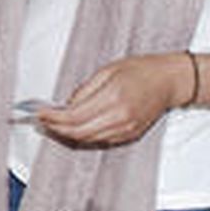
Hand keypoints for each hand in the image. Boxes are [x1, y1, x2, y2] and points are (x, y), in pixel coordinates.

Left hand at [37, 52, 191, 145]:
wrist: (170, 81)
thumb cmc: (140, 70)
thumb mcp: (107, 70)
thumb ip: (85, 90)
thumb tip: (65, 106)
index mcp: (113, 99)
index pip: (74, 117)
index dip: (53, 117)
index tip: (39, 113)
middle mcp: (120, 118)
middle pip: (78, 132)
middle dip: (56, 128)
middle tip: (41, 121)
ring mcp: (126, 130)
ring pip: (87, 139)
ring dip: (67, 134)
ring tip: (53, 124)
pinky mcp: (129, 135)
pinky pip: (100, 140)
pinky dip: (83, 136)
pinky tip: (73, 128)